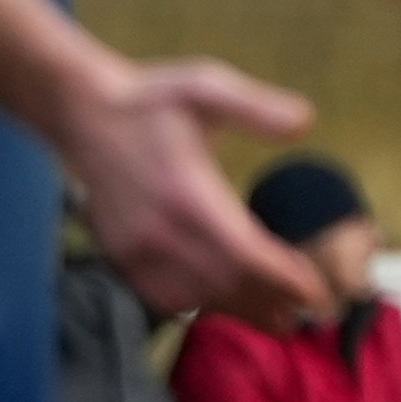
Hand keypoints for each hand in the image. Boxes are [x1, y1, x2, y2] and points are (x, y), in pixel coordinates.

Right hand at [54, 57, 325, 328]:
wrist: (82, 114)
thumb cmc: (150, 100)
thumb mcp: (206, 86)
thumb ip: (256, 106)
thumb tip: (305, 122)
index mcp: (187, 192)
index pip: (247, 253)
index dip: (286, 279)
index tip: (318, 290)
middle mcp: (160, 230)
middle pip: (227, 284)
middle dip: (274, 301)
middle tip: (311, 310)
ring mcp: (136, 248)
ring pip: (198, 297)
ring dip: (242, 309)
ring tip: (278, 315)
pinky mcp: (121, 256)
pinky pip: (165, 296)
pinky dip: (201, 306)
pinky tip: (224, 301)